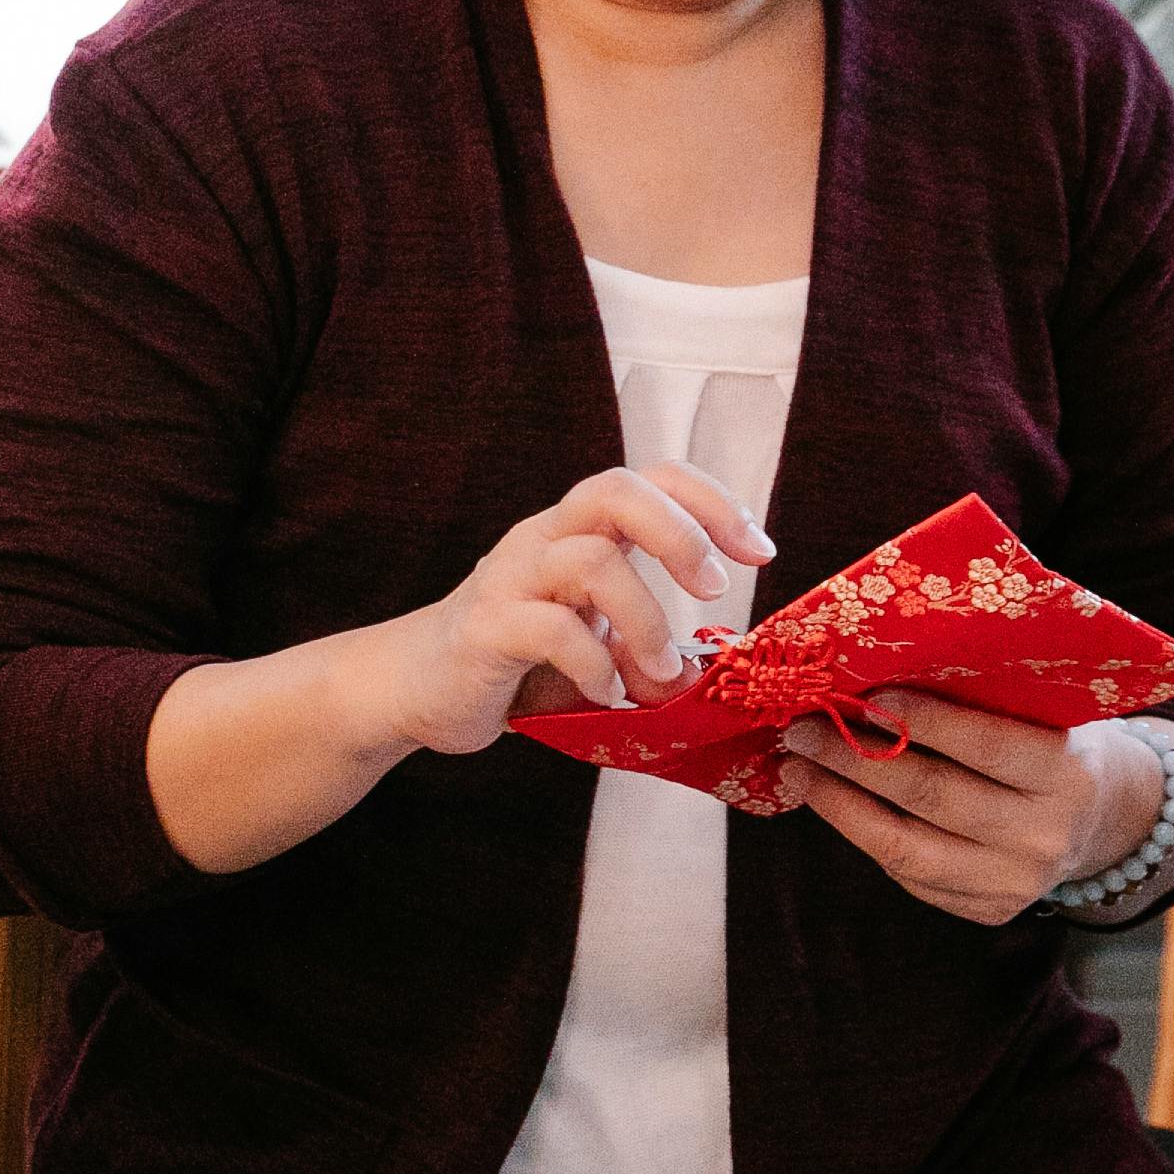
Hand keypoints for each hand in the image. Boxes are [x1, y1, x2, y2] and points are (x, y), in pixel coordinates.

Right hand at [375, 462, 773, 758]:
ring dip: (646, 620)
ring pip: (591, 560)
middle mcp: (544, 538)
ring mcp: (511, 578)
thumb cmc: (513, 662)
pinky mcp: (485, 627)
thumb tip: (695, 677)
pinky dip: (594, 664)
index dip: (712, 503)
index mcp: (577, 530)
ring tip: (662, 672)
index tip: (759, 552)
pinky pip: (550, 628)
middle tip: (714, 587)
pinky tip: (605, 694)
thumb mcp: (595, 650)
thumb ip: (644, 654)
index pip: (650, 479)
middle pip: (616, 489)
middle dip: (682, 532)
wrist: (414, 688)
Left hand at [778, 693, 1163, 925]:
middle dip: (855, 760)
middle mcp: (1043, 836)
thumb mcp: (1040, 714)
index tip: (867, 694)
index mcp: (1066, 775)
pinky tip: (832, 802)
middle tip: (802, 729)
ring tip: (797, 770)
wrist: (1101, 818)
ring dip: (840, 806)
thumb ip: (980, 700)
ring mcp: (1015, 883)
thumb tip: (873, 676)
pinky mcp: (988, 911)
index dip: (924, 721)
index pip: (985, 746)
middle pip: (933, 798)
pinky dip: (864, 836)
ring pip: (907, 849)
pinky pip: (910, 877)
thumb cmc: (1051, 743)